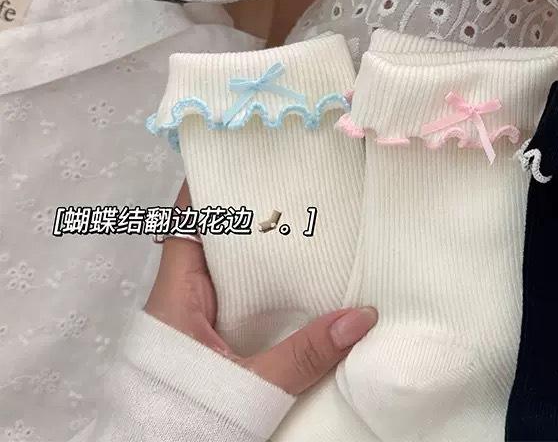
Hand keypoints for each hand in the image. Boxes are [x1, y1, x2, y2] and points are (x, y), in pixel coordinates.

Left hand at [144, 180, 376, 394]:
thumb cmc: (189, 416)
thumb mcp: (250, 386)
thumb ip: (304, 354)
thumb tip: (364, 315)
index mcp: (176, 297)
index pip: (184, 225)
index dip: (207, 189)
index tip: (240, 158)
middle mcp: (181, 303)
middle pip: (210, 242)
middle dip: (248, 215)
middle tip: (293, 187)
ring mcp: (193, 325)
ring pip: (225, 274)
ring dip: (257, 254)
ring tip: (304, 227)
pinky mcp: (207, 348)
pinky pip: (235, 303)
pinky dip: (261, 289)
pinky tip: (297, 285)